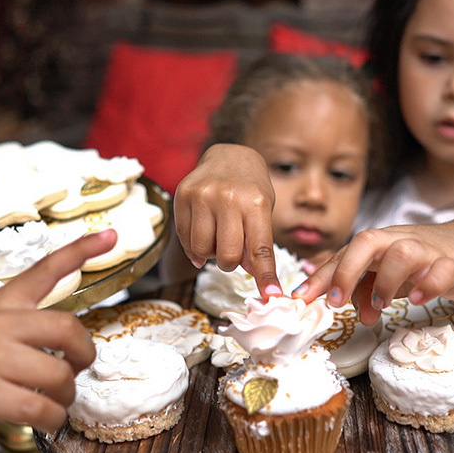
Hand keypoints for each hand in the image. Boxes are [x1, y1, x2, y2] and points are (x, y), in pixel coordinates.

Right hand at [0, 230, 117, 452]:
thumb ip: (18, 326)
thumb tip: (65, 346)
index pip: (45, 269)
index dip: (81, 250)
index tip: (113, 234)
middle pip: (68, 328)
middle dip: (85, 354)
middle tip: (77, 370)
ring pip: (59, 374)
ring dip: (67, 396)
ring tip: (54, 402)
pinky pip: (40, 408)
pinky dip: (53, 420)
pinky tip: (45, 421)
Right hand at [174, 144, 280, 295]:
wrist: (229, 156)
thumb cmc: (251, 189)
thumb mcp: (263, 212)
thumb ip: (257, 243)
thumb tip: (251, 274)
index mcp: (255, 202)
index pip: (260, 249)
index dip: (265, 277)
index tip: (271, 297)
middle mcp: (227, 198)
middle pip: (227, 255)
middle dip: (230, 262)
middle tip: (232, 251)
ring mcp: (202, 196)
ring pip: (201, 249)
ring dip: (210, 253)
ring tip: (217, 236)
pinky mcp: (182, 196)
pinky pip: (184, 238)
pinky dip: (194, 245)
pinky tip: (203, 231)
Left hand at [292, 225, 453, 324]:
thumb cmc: (417, 261)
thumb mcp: (383, 273)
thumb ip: (359, 288)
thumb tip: (337, 305)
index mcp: (378, 242)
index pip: (344, 253)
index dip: (322, 276)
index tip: (303, 299)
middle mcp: (399, 241)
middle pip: (367, 241)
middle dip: (346, 271)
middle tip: (336, 302)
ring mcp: (427, 251)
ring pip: (403, 252)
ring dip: (386, 281)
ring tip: (380, 304)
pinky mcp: (453, 265)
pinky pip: (442, 270)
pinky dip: (428, 285)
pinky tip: (417, 299)